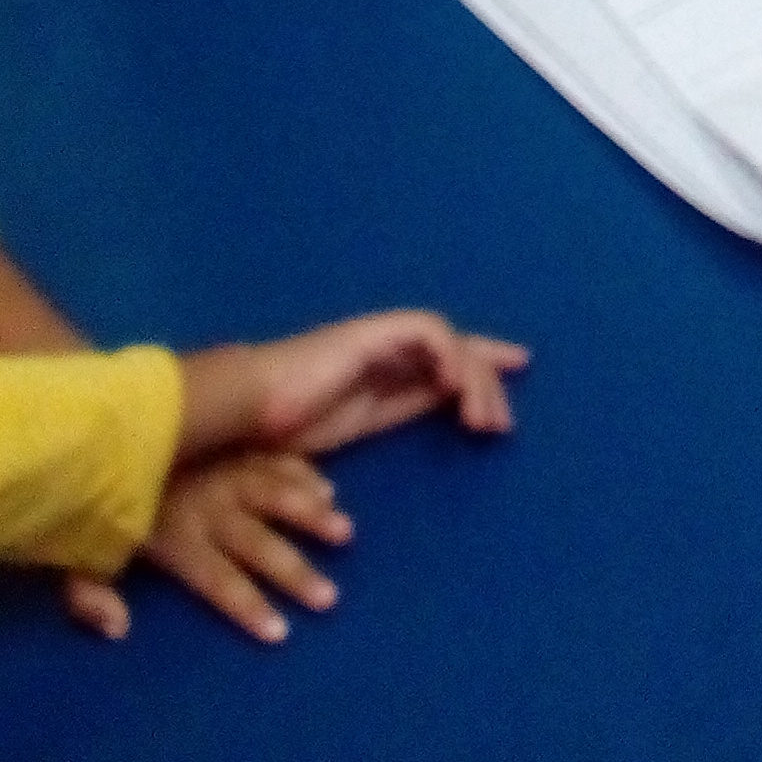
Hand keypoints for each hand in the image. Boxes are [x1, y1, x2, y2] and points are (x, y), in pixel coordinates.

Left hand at [64, 451, 354, 647]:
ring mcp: (224, 469)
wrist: (101, 415)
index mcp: (174, 535)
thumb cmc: (91, 488)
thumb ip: (88, 593)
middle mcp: (208, 505)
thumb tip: (118, 628)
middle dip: (293, 573)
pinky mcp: (231, 443)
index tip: (281, 633)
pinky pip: (275, 458)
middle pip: (257, 545)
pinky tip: (328, 487)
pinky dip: (303, 472)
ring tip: (343, 534)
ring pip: (276, 495)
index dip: (248, 607)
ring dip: (310, 516)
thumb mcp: (76, 546)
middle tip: (329, 598)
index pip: (217, 580)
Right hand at [178, 310, 527, 461]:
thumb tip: (430, 416)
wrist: (246, 409)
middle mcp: (386, 350)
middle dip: (488, 375)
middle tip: (502, 423)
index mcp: (383, 375)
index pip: (444, 360)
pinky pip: (425, 332)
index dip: (481, 365)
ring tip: (481, 421)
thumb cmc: (282, 429)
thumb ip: (388, 415)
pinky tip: (452, 391)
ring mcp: (378, 337)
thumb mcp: (349, 429)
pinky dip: (447, 357)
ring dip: (472, 379)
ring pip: (448, 340)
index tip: (516, 371)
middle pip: (455, 347)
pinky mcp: (370, 333)